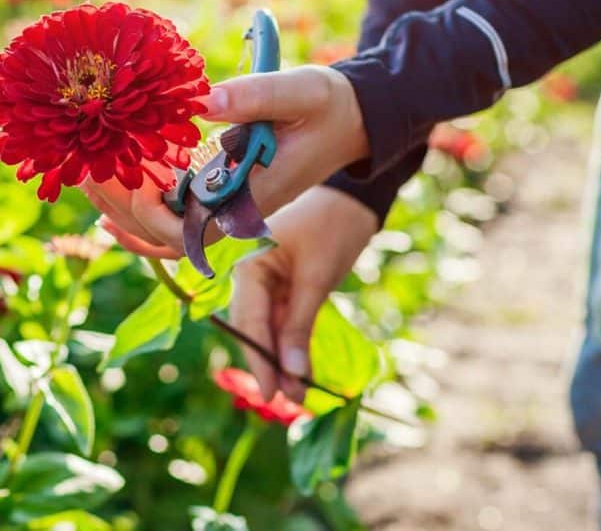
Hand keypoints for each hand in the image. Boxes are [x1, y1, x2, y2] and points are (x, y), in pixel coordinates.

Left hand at [84, 65, 369, 256]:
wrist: (351, 120)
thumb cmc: (327, 105)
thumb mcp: (297, 91)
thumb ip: (253, 96)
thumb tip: (201, 101)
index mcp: (252, 193)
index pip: (188, 224)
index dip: (144, 207)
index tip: (114, 169)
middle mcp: (237, 212)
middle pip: (166, 236)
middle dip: (121, 208)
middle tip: (82, 171)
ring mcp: (229, 210)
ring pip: (166, 235)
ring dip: (124, 214)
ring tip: (84, 181)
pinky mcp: (224, 199)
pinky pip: (177, 225)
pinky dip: (141, 221)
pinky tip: (108, 207)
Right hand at [231, 186, 376, 401]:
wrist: (353, 198)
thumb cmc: (332, 228)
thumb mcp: (317, 278)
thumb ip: (300, 326)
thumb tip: (292, 374)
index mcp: (247, 263)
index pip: (248, 319)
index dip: (257, 359)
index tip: (269, 392)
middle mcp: (249, 275)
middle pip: (253, 328)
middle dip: (269, 364)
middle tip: (286, 401)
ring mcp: (265, 282)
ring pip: (268, 330)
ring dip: (281, 360)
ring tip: (297, 395)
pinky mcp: (282, 289)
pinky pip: (282, 323)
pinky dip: (291, 346)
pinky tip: (300, 372)